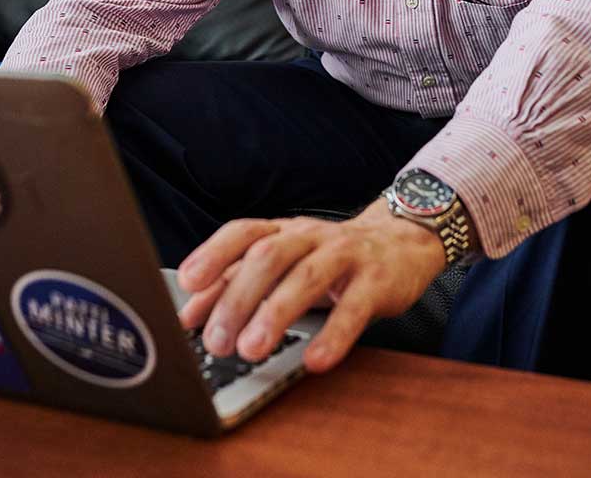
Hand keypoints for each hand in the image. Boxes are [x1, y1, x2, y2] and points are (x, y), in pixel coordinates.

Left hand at [176, 197, 445, 372]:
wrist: (402, 242)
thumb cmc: (330, 259)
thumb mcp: (283, 266)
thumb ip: (236, 285)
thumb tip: (187, 317)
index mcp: (283, 231)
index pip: (243, 232)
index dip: (213, 254)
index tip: (187, 283)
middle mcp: (310, 236)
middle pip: (268, 256)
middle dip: (238, 298)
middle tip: (217, 341)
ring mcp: (345, 255)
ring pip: (307, 277)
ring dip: (275, 313)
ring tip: (252, 349)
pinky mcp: (377, 281)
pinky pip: (354, 308)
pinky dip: (333, 335)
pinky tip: (315, 360)